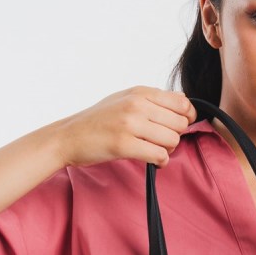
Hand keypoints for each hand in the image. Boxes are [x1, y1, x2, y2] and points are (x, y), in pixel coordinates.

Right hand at [59, 86, 196, 168]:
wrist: (68, 136)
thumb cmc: (97, 120)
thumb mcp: (124, 99)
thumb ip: (152, 99)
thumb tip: (183, 100)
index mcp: (139, 92)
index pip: (182, 102)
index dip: (186, 118)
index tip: (176, 127)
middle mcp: (136, 104)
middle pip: (180, 123)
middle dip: (175, 136)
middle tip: (161, 142)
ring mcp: (130, 124)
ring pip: (172, 140)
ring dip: (168, 150)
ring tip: (154, 151)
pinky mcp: (124, 144)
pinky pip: (159, 154)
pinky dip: (160, 161)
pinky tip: (152, 161)